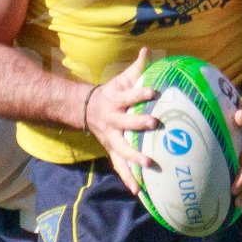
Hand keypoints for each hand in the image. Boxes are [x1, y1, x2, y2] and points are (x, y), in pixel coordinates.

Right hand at [84, 49, 159, 190]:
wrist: (86, 111)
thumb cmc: (111, 94)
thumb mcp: (121, 80)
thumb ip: (137, 67)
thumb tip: (148, 49)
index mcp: (116, 102)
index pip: (130, 96)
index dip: (141, 93)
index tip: (154, 91)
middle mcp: (113, 122)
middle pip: (126, 124)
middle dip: (140, 125)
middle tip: (155, 124)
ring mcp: (111, 139)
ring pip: (122, 150)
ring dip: (134, 158)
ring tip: (149, 165)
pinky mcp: (112, 151)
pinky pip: (120, 167)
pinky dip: (129, 179)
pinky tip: (139, 193)